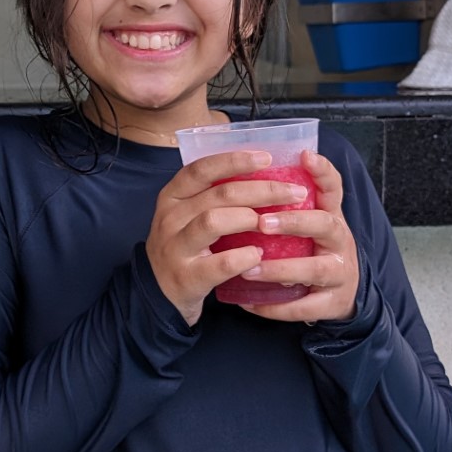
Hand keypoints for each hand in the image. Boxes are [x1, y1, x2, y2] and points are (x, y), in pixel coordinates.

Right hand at [147, 150, 313, 326]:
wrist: (156, 293)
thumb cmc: (184, 248)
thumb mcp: (187, 216)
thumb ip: (213, 197)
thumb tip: (264, 175)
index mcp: (172, 197)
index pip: (201, 169)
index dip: (234, 160)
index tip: (267, 157)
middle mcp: (170, 218)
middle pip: (219, 194)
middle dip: (262, 190)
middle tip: (294, 192)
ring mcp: (176, 248)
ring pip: (214, 221)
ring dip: (250, 218)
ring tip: (273, 222)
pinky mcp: (186, 277)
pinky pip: (219, 263)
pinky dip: (243, 257)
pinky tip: (258, 254)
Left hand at [236, 150, 359, 323]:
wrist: (339, 296)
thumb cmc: (312, 251)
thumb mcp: (305, 224)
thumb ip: (283, 204)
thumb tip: (241, 174)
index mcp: (331, 216)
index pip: (333, 188)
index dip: (322, 171)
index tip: (305, 155)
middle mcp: (340, 241)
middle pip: (325, 225)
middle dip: (295, 222)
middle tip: (263, 222)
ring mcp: (339, 273)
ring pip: (315, 269)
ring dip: (280, 269)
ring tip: (249, 269)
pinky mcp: (332, 303)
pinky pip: (305, 307)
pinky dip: (277, 307)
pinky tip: (251, 304)